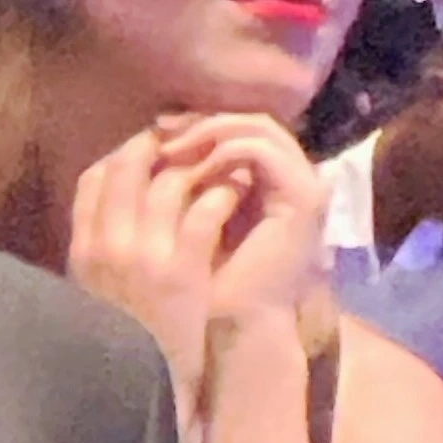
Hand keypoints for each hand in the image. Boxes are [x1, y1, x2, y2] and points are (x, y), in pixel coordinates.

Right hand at [66, 127, 244, 411]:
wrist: (152, 389)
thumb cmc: (127, 343)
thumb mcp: (94, 294)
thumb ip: (100, 249)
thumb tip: (115, 205)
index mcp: (82, 251)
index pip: (94, 178)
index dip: (124, 154)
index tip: (151, 150)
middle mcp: (107, 246)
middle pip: (128, 167)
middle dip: (163, 147)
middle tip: (194, 143)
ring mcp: (144, 255)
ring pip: (170, 181)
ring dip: (201, 164)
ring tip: (224, 161)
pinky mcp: (184, 269)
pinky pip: (205, 209)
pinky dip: (223, 192)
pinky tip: (237, 192)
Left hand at [147, 113, 325, 323]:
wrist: (234, 321)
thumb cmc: (205, 279)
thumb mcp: (182, 222)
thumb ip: (175, 183)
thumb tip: (139, 146)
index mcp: (265, 179)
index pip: (236, 128)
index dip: (196, 123)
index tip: (154, 131)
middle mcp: (289, 176)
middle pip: (247, 120)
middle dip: (199, 121)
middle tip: (160, 129)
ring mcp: (301, 184)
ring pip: (255, 127)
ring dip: (207, 132)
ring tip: (168, 147)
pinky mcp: (302, 197)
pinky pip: (258, 152)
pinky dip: (221, 151)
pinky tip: (188, 166)